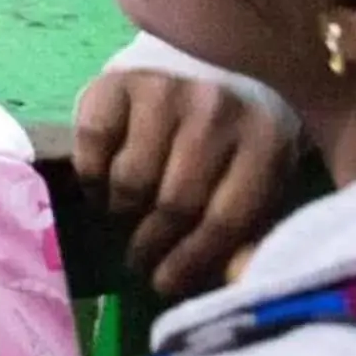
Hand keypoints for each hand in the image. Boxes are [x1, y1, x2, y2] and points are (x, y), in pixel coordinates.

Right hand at [74, 68, 302, 299]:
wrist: (198, 70)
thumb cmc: (230, 145)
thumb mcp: (257, 185)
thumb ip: (250, 233)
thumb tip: (234, 280)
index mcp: (264, 140)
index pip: (226, 217)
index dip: (192, 260)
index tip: (165, 284)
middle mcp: (216, 109)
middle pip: (175, 200)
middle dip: (151, 243)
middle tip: (138, 262)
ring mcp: (164, 89)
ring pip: (130, 177)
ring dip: (121, 211)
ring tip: (124, 221)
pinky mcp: (117, 81)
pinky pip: (93, 144)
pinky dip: (92, 176)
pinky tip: (102, 187)